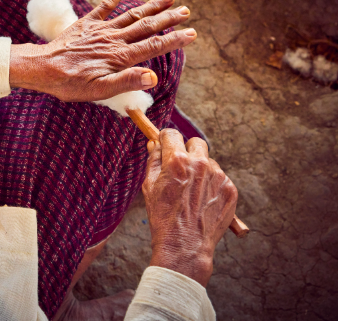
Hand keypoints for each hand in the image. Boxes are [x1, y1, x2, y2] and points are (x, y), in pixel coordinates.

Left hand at [9, 0, 195, 101]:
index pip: (153, 46)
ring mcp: (100, 30)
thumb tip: (153, 77)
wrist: (42, 68)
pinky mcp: (85, 25)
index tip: (192, 34)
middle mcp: (114, 40)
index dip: (174, 40)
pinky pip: (102, 8)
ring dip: (151, 6)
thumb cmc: (70, 84)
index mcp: (120, 57)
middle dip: (168, 18)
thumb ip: (127, 81)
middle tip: (187, 11)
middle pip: (146, 26)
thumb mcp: (100, 91)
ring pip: (131, 15)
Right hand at [143, 129, 237, 286]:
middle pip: (195, 142)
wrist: (185, 245)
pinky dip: (211, 185)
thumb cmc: (163, 217)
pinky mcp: (230, 189)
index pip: (172, 134)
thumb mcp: (149, 186)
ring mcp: (218, 176)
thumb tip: (156, 144)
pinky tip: (202, 201)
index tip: (165, 145)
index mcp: (178, 161)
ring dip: (200, 170)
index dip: (166, 140)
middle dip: (187, 150)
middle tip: (180, 167)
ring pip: (208, 161)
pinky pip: (219, 178)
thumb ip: (153, 160)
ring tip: (191, 192)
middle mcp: (200, 164)